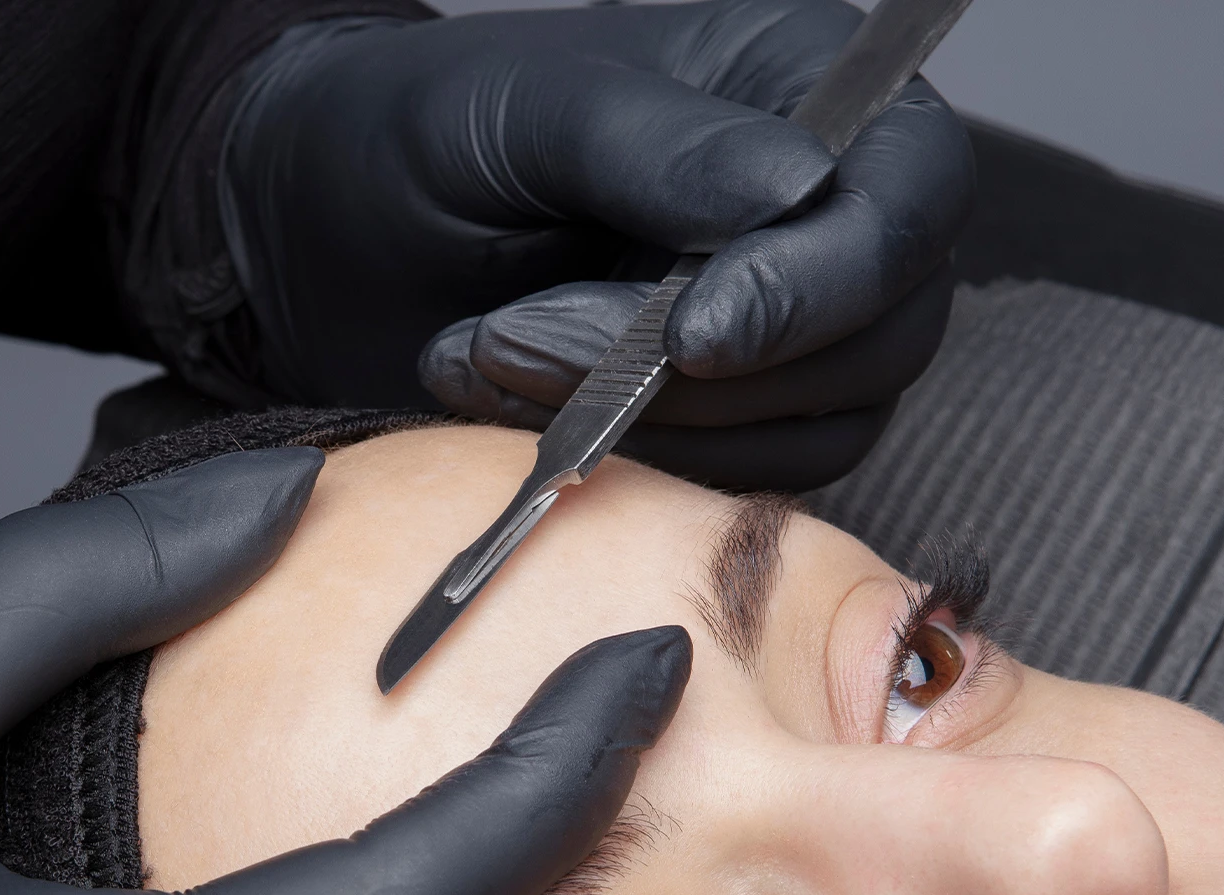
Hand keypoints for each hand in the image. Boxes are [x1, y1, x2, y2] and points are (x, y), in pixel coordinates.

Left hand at [221, 0, 973, 488]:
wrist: (311, 239)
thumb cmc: (406, 137)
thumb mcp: (517, 115)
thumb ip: (656, 147)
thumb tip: (795, 187)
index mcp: (800, 85)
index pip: (912, 189)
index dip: (825, 278)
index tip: (695, 332)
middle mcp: (824, 208)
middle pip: (885, 328)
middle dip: (707, 370)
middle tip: (523, 342)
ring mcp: (790, 325)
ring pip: (824, 423)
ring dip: (654, 423)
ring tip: (491, 360)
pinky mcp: (737, 422)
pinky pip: (752, 481)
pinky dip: (638, 468)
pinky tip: (520, 412)